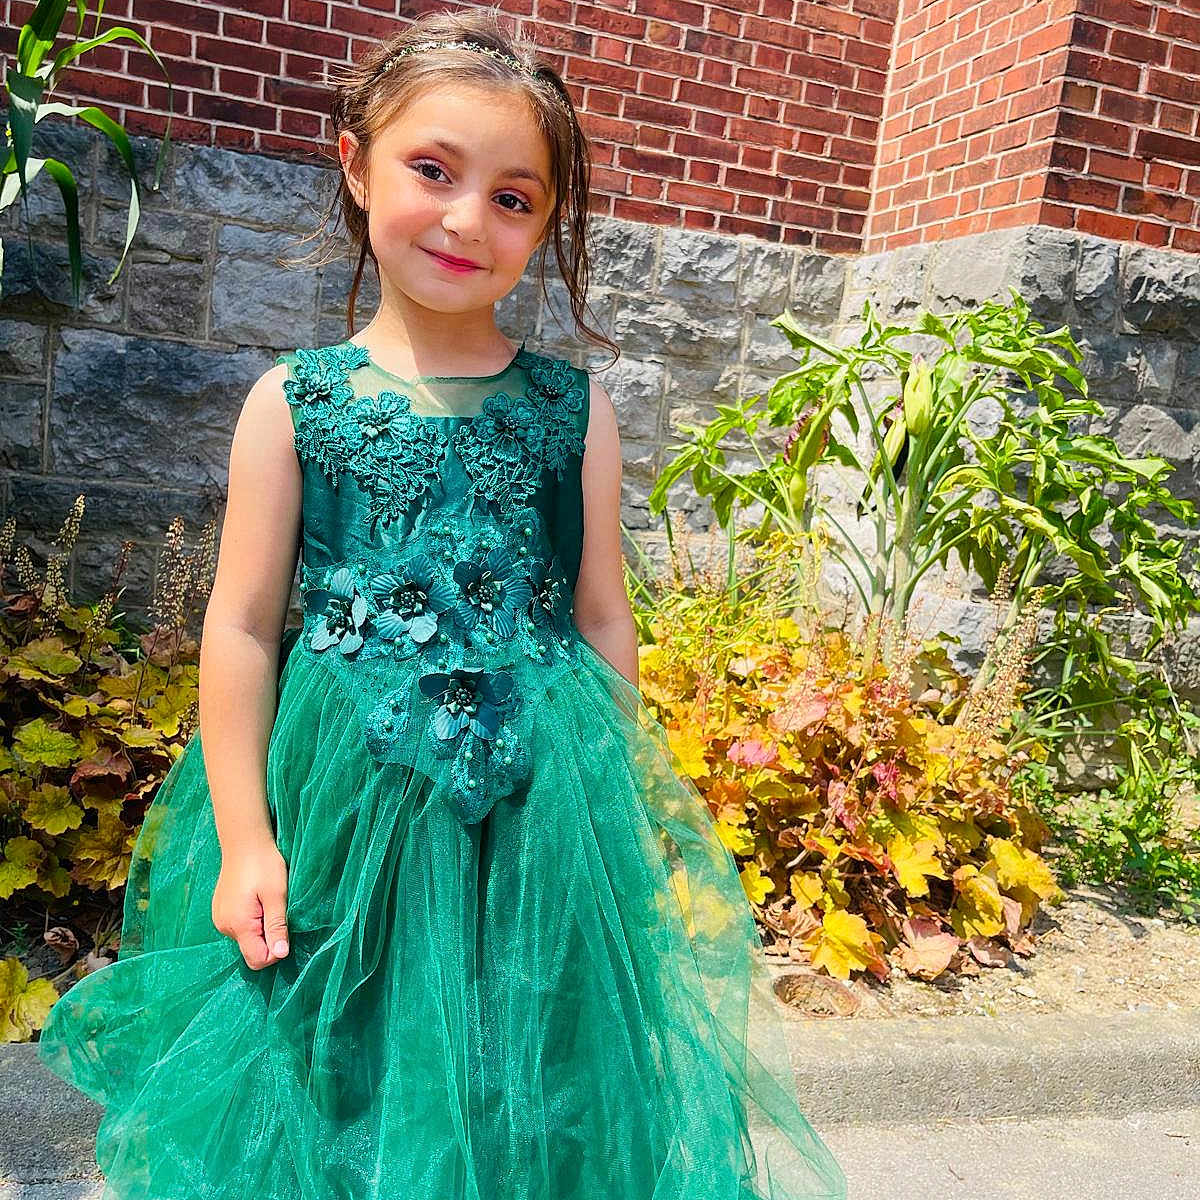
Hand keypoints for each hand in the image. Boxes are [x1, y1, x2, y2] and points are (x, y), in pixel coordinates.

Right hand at [211, 841, 290, 969]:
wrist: (244, 841)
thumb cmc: (263, 864)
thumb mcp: (277, 895)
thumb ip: (277, 926)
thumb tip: (281, 955)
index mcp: (238, 924)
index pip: (257, 960)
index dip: (276, 951)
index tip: (285, 929)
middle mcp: (224, 926)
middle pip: (252, 950)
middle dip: (269, 938)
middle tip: (277, 911)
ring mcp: (220, 919)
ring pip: (246, 938)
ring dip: (261, 928)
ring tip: (267, 902)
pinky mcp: (221, 911)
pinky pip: (239, 927)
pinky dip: (251, 920)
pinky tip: (257, 900)